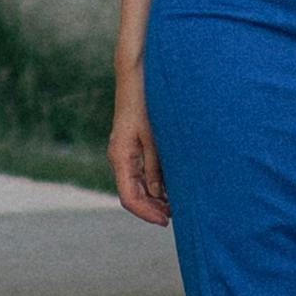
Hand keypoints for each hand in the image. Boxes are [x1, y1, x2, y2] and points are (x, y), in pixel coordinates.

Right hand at [110, 73, 168, 222]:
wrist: (136, 74)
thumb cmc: (146, 101)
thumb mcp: (155, 136)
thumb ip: (156, 165)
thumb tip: (159, 194)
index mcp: (121, 157)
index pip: (129, 197)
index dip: (147, 213)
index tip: (166, 221)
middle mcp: (119, 157)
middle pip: (132, 195)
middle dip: (152, 209)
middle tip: (176, 217)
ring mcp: (124, 152)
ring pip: (136, 185)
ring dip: (154, 198)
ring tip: (176, 205)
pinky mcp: (131, 145)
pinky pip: (139, 172)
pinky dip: (153, 184)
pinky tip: (170, 186)